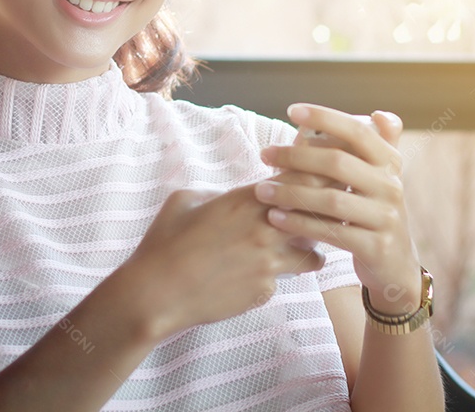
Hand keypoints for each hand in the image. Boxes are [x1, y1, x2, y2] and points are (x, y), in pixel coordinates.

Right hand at [117, 184, 325, 338]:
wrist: (157, 291)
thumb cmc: (165, 242)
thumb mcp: (185, 200)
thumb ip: (217, 193)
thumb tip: (229, 196)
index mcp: (246, 200)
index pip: (298, 183)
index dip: (306, 184)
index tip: (305, 187)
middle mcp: (266, 229)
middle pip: (316, 216)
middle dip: (317, 217)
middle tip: (312, 219)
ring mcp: (269, 262)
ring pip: (313, 253)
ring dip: (307, 251)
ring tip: (296, 251)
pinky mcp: (265, 290)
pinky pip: (284, 280)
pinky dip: (276, 277)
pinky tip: (255, 275)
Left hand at [255, 104, 422, 315]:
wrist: (396, 266)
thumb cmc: (374, 214)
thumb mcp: (380, 180)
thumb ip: (376, 148)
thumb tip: (379, 113)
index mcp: (389, 164)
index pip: (358, 132)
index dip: (326, 117)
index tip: (292, 110)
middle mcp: (391, 187)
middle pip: (338, 163)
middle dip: (296, 157)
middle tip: (265, 155)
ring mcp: (385, 218)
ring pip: (331, 200)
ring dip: (291, 193)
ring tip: (260, 190)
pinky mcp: (375, 247)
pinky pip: (331, 232)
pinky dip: (299, 224)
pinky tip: (275, 218)